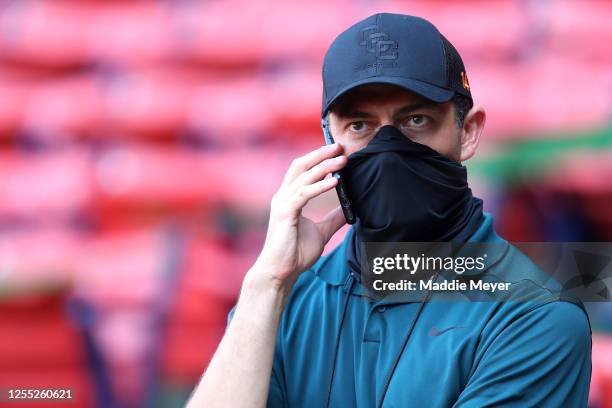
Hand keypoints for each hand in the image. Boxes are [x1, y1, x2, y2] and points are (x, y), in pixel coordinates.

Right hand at [251, 143, 346, 292]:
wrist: (281, 273)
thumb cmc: (295, 253)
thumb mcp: (321, 231)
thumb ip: (333, 218)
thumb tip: (349, 208)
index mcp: (289, 198)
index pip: (302, 170)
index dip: (318, 158)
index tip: (337, 151)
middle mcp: (283, 197)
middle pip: (301, 165)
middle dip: (320, 154)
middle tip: (340, 146)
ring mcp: (282, 204)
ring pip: (303, 176)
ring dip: (324, 166)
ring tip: (343, 160)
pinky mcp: (285, 213)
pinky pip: (304, 194)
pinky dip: (320, 186)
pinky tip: (336, 181)